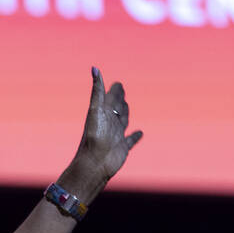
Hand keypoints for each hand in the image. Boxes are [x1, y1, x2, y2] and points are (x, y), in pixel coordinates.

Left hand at [61, 68, 143, 200]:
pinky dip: (135, 136)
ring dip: (125, 114)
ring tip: (126, 107)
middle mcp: (109, 123)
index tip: (117, 83)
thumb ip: (97, 91)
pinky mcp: (122, 148)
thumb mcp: (95, 110)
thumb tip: (94, 68)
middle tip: (122, 90)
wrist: (94, 164)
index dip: (114, 90)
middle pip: (116, 108)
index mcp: (103, 113)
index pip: (110, 98)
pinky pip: (130, 140)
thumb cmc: (93, 138)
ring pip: (122, 122)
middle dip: (120, 99)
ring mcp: (115, 136)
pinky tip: (140, 133)